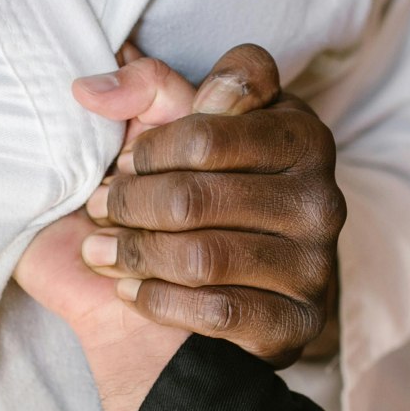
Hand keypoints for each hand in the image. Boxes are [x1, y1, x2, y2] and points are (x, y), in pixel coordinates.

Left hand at [16, 42, 343, 410]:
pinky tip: (128, 290)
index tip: (128, 158)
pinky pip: (215, 311)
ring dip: (134, 253)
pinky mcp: (300, 321)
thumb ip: (146, 91)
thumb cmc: (203, 198)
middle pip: (194, 193)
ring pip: (201, 256)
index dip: (157, 140)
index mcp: (300, 133)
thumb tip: (88, 90)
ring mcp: (316, 261)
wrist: (235, 304)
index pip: (216, 118)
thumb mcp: (182, 133)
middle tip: (97, 208)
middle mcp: (321, 194)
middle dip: (129, 202)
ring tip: (99, 249)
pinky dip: (157, 300)